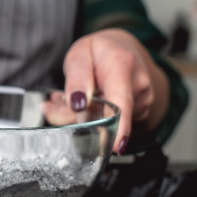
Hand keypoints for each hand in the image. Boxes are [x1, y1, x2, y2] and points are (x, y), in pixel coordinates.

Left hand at [43, 29, 169, 154]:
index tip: (115, 146)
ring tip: (74, 97)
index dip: (119, 126)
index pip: (122, 101)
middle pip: (106, 118)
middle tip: (54, 104)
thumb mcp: (80, 54)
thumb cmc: (99, 52)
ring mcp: (142, 102)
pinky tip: (89, 103)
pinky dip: (93, 118)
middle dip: (77, 119)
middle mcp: (138, 85)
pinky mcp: (139, 114)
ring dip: (81, 117)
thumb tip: (78, 103)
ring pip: (104, 124)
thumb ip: (77, 77)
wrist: (121, 50)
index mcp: (122, 65)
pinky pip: (110, 124)